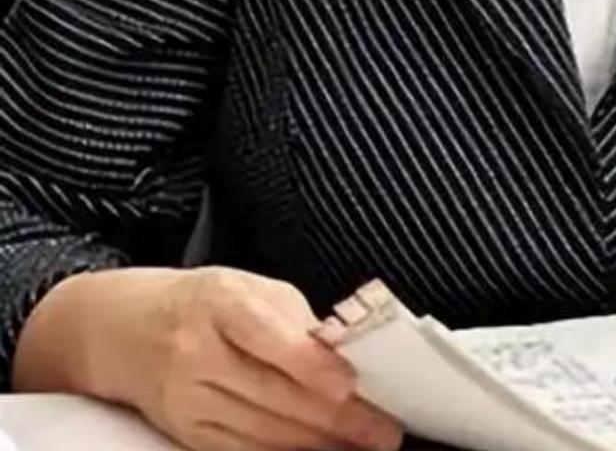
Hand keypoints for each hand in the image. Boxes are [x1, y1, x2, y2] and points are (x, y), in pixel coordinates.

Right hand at [15, 266, 402, 450]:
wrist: (125, 329)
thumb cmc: (204, 301)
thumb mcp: (249, 288)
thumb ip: (295, 321)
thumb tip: (344, 357)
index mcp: (219, 301)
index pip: (267, 336)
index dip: (310, 365)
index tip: (350, 384)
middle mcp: (197, 353)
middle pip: (271, 394)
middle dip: (334, 419)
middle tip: (383, 431)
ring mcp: (186, 399)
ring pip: (259, 432)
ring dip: (317, 444)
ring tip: (363, 445)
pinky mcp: (183, 433)